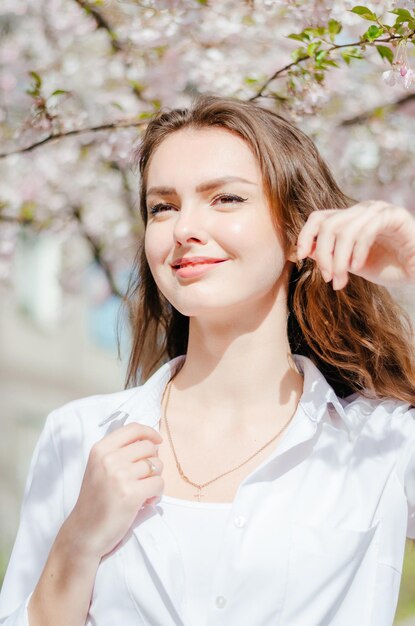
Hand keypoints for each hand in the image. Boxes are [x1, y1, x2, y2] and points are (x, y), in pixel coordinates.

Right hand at [66, 423, 163, 557]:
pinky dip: (156, 494)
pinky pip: (159, 484)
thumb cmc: (96, 500)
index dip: (150, 432)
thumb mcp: (99, 467)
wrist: (84, 532)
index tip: (157, 441)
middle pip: (149, 447)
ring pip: (157, 465)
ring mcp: (120, 476)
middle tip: (144, 478)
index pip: (133, 428)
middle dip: (153, 462)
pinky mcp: (131, 494)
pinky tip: (145, 501)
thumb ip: (119, 452)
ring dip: (155, 479)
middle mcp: (109, 459)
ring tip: (143, 491)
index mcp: (100, 449)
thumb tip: (151, 442)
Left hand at [296, 200, 414, 289]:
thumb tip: (302, 252)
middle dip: (322, 255)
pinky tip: (357, 268)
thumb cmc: (388, 267)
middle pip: (327, 225)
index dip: (305, 236)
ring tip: (340, 281)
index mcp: (350, 217)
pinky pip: (367, 230)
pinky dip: (357, 252)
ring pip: (344, 230)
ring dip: (338, 260)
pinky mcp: (395, 216)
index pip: (319, 218)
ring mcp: (379, 210)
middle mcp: (362, 209)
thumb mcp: (351, 264)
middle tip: (327, 278)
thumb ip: (331, 256)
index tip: (300, 258)